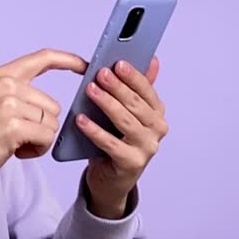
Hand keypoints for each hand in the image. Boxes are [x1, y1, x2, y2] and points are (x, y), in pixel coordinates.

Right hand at [0, 48, 86, 214]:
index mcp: (1, 76)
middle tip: (16, 137)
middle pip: (53, 105)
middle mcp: (5, 85)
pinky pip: (46, 137)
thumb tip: (51, 103)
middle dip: (42, 126)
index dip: (68, 60)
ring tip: (13, 144)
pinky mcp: (13, 126)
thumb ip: (17, 95)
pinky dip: (37, 149)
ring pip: (51, 123)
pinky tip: (16, 152)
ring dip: (39, 139)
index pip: (42, 58)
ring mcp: (8, 104)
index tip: (86, 65)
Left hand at [77, 57, 168, 218]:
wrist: (112, 178)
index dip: (132, 76)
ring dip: (107, 104)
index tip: (117, 63)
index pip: (147, 90)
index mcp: (157, 113)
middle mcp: (157, 130)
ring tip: (90, 91)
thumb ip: (137, 88)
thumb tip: (153, 60)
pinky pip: (111, 144)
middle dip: (117, 87)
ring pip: (126, 122)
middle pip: (136, 104)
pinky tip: (80, 120)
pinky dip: (95, 131)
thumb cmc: (118, 139)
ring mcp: (146, 148)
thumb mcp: (128, 112)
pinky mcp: (132, 164)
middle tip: (100, 73)